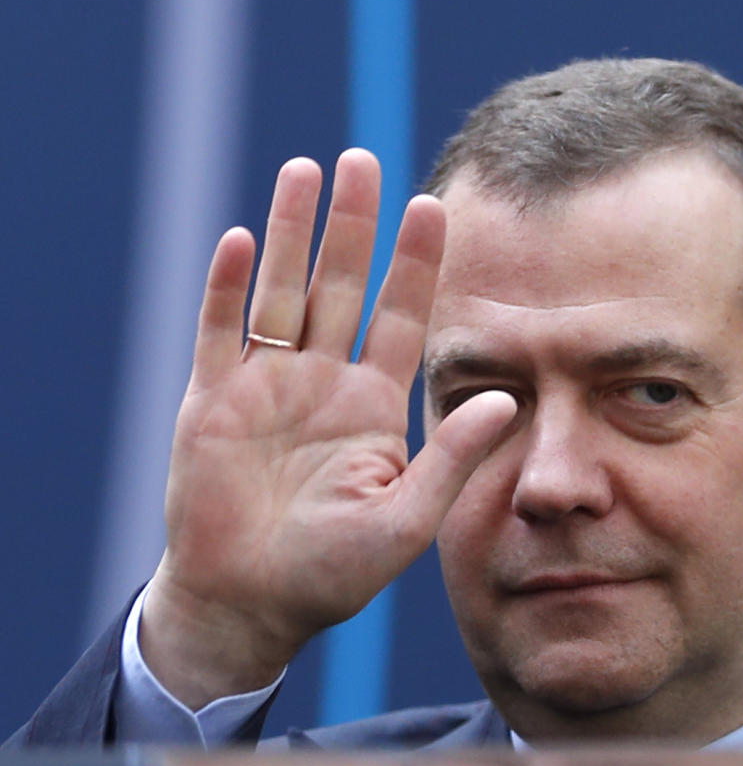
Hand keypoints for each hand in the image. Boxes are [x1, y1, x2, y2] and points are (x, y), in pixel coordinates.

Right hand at [141, 152, 515, 707]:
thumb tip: (509, 398)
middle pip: (339, 284)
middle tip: (363, 160)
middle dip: (352, 224)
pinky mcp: (209, 399)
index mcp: (371, 402)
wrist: (246, 605)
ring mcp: (264, 384)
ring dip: (291, 233)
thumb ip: (451, 457)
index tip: (433, 205)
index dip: (415, 262)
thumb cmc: (331, 574)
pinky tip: (242, 241)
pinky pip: (220, 331)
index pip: (400, 315)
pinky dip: (228, 287)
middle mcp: (321, 380)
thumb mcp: (405, 520)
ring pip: (281, 291)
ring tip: (306, 170)